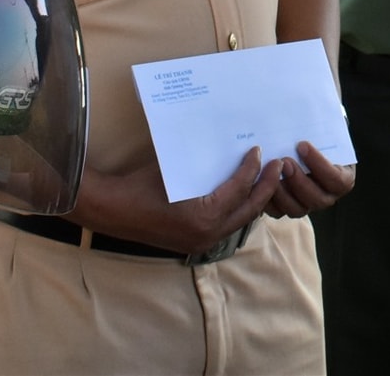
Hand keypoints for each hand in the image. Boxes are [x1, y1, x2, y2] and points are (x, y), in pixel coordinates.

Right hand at [72, 147, 285, 257]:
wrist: (111, 210)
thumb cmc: (141, 183)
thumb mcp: (177, 167)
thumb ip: (205, 164)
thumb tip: (230, 144)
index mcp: (205, 216)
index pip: (240, 190)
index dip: (253, 169)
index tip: (259, 151)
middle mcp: (208, 235)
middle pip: (249, 210)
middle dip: (266, 187)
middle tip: (278, 165)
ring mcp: (201, 243)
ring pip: (240, 221)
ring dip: (254, 200)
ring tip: (266, 179)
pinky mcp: (194, 245)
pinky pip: (225, 226)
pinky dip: (237, 210)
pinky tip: (242, 195)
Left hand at [263, 141, 355, 217]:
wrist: (307, 151)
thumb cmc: (318, 141)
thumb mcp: (326, 134)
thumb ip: (323, 132)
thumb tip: (313, 118)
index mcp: (343, 180)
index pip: (335, 178)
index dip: (319, 164)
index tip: (302, 145)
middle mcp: (327, 196)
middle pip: (316, 198)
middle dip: (299, 180)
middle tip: (284, 161)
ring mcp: (308, 205)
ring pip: (297, 209)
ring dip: (282, 192)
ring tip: (270, 172)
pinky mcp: (288, 208)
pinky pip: (278, 212)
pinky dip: (268, 201)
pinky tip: (260, 183)